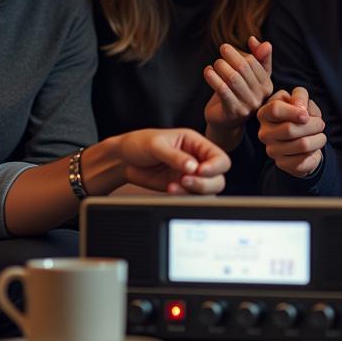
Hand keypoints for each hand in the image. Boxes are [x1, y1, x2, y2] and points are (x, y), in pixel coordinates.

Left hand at [111, 128, 229, 194]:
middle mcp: (197, 160)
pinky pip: (191, 197)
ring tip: (176, 186)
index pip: (219, 157)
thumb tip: (193, 167)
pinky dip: (183, 196)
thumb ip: (176, 156)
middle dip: (205, 182)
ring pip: (208, 191)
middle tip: (186, 180)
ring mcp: (189, 176)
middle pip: (218, 177)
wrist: (123, 160)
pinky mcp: (180, 189)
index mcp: (196, 143)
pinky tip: (170, 189)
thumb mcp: (157, 145)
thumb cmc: (140, 144)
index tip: (200, 170)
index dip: (215, 166)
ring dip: (195, 191)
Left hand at [203, 36, 273, 149]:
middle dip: (229, 56)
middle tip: (221, 50)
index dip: (238, 53)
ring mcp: (247, 106)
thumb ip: (255, 58)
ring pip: (232, 78)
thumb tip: (254, 40)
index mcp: (267, 86)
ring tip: (214, 64)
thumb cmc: (236, 93)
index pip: (253, 63)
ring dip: (220, 66)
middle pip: (243, 69)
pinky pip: (222, 90)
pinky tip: (207, 71)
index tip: (226, 48)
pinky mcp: (233, 112)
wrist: (225, 121)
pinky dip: (213, 77)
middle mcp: (260, 97)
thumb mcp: (248, 76)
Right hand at [256, 87, 324, 177]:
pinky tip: (314, 148)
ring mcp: (271, 150)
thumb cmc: (299, 115)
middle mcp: (264, 132)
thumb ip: (300, 96)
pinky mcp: (282, 163)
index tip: (306, 115)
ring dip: (318, 139)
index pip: (275, 109)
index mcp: (264, 113)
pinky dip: (315, 152)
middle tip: (320, 124)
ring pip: (302, 145)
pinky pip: (304, 159)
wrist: (301, 139)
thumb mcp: (300, 99)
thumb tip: (300, 108)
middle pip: (290, 129)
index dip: (294, 111)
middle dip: (313, 125)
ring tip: (321, 135)